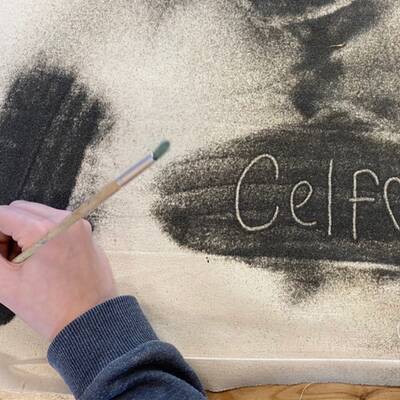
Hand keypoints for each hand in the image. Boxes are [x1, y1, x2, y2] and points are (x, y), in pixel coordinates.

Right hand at [0, 200, 116, 339]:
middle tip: (7, 260)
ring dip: (24, 232)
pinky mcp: (86, 234)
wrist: (91, 321)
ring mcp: (79, 225)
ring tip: (24, 263)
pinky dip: (43, 235)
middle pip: (21, 210)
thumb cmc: (52, 309)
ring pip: (39, 215)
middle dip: (6, 231)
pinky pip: (57, 224)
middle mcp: (65, 220)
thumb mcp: (6, 284)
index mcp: (44, 230)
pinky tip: (41, 260)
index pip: (3, 214)